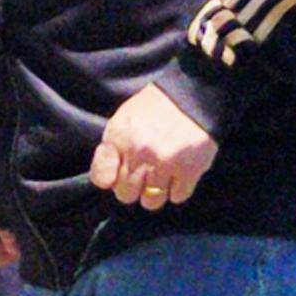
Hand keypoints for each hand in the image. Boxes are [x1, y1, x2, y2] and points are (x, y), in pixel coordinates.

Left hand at [90, 80, 217, 211]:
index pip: (101, 178)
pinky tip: (179, 174)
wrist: (194, 93)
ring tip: (162, 176)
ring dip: (156, 192)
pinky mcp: (190, 170)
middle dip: (134, 187)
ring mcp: (165, 163)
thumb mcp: (124, 119)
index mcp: (119, 137)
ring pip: (151, 201)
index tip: (118, 174)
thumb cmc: (155, 107)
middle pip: (126, 195)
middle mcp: (139, 153)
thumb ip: (112, 148)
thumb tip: (107, 180)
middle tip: (144, 174)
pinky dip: (178, 189)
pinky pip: (177, 197)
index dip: (110, 180)